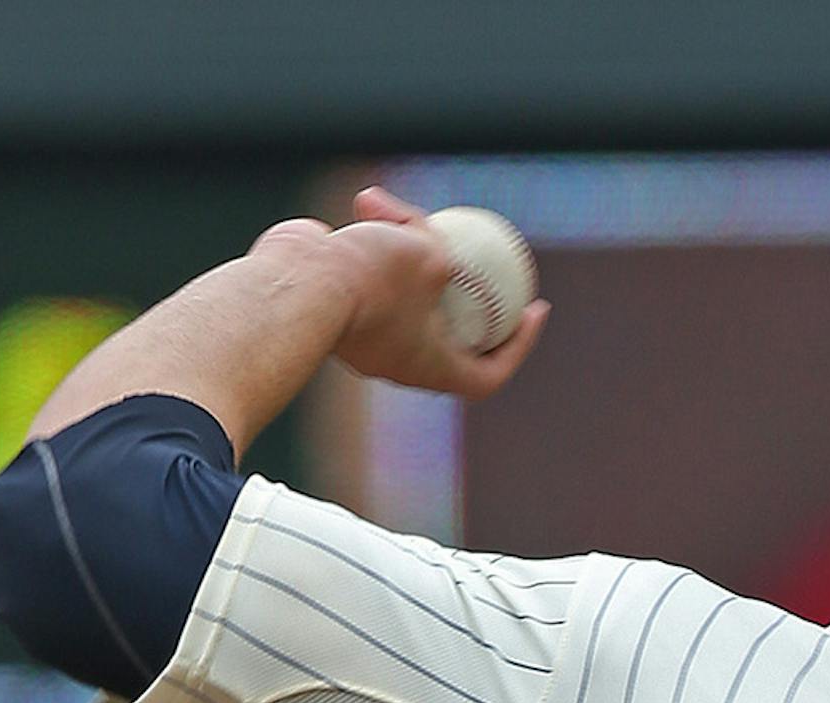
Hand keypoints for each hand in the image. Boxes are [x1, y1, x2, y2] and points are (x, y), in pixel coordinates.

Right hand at [248, 187, 548, 399]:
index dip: (518, 349)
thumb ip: (439, 252)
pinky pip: (363, 274)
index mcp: (431, 368)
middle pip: (447, 335)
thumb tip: (431, 245)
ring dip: (408, 248)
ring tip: (405, 211)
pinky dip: (370, 241)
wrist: (295, 284)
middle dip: (467, 299)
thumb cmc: (373, 282)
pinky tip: (368, 201)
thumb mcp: (428, 257)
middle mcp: (398, 360)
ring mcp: (364, 335)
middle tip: (485, 265)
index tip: (534, 313)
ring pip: (400, 292)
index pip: (487, 375)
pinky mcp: (335, 306)